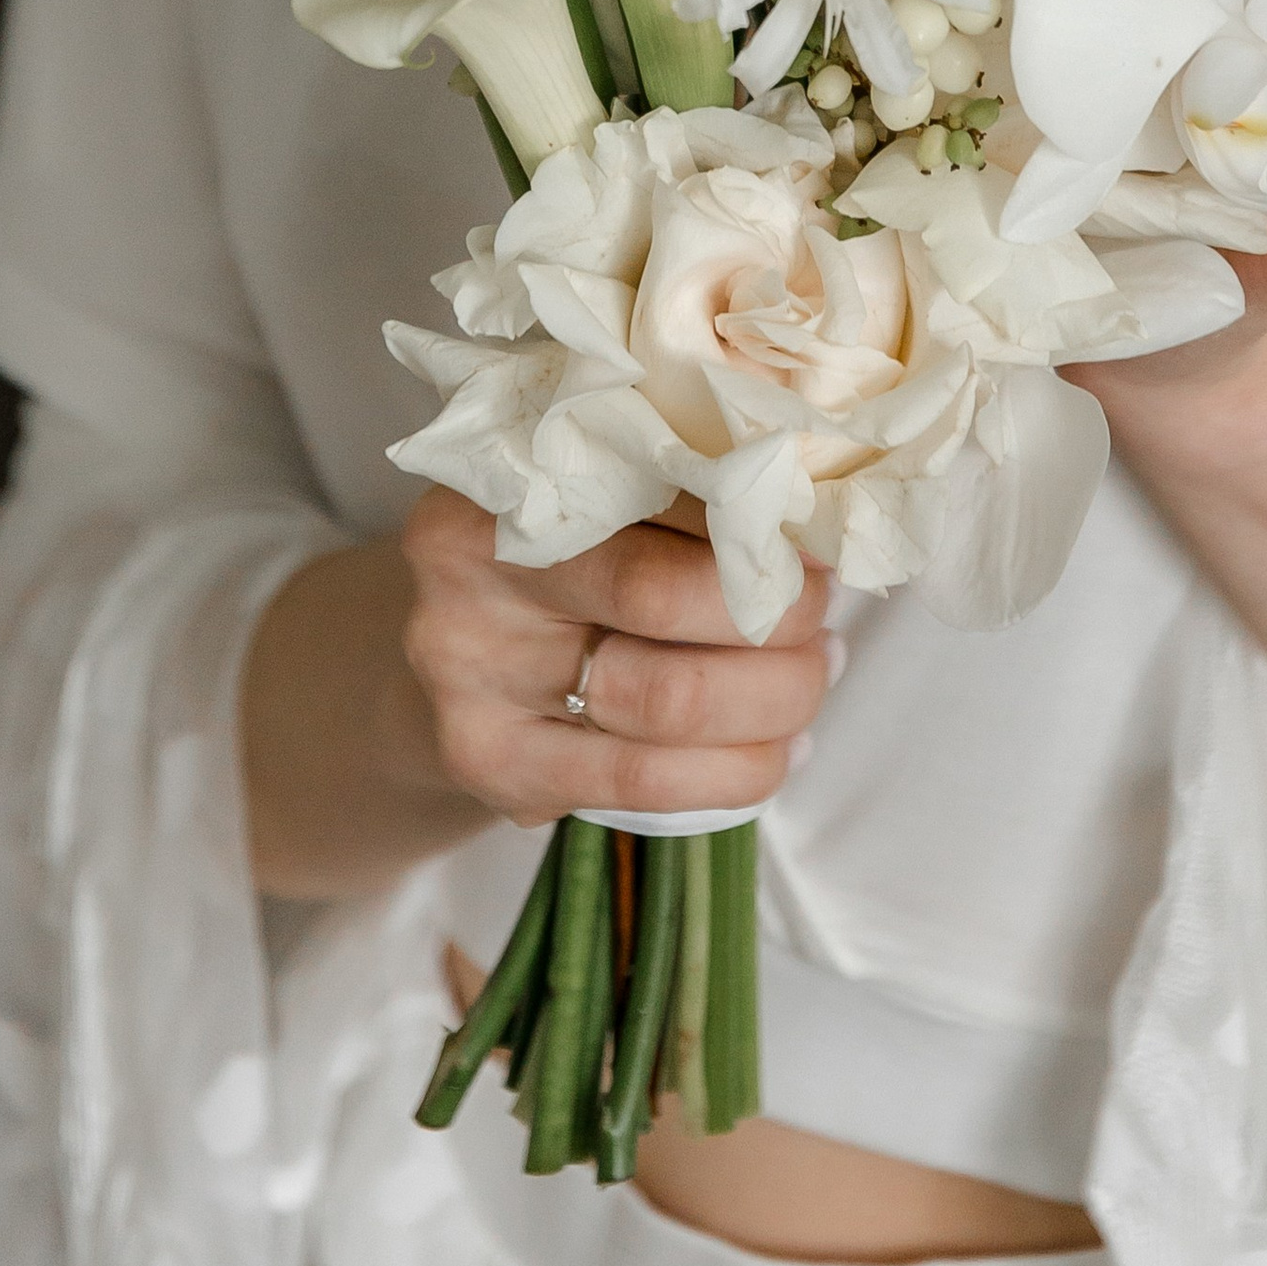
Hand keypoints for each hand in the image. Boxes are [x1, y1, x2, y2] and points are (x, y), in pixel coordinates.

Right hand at [399, 488, 831, 832]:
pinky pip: (648, 785)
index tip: (815, 535)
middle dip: (777, 613)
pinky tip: (781, 748)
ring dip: (776, 694)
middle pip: (665, 600)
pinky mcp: (495, 769)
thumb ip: (679, 481)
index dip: (756, 519)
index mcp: (500, 485)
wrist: (445, 663)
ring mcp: (474, 685)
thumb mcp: (589, 496)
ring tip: (814, 674)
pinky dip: (740, 769)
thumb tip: (813, 496)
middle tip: (821, 612)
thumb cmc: (548, 563)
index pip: (656, 492)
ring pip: (669, 703)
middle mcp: (470, 581)